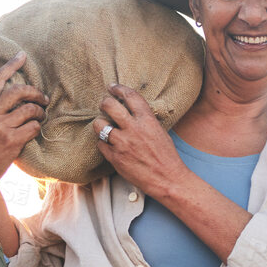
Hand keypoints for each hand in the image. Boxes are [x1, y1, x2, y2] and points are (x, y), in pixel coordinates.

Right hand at [0, 52, 44, 196]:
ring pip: (29, 109)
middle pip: (17, 91)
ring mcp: (1, 127)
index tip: (22, 56)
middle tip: (43, 98)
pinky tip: (34, 130)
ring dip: (40, 112)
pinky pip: (33, 127)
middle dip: (34, 92)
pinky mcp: (11, 140)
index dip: (10, 65)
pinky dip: (37, 127)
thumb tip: (10, 93)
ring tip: (40, 117)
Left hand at [96, 83, 187, 197]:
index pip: (130, 96)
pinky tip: (109, 144)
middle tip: (105, 104)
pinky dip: (103, 143)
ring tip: (104, 126)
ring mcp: (122, 144)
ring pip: (99, 125)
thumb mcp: (160, 132)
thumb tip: (131, 111)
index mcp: (147, 120)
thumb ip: (145, 120)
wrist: (167, 179)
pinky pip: (100, 144)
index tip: (113, 87)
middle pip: (109, 105)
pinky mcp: (115, 158)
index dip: (119, 88)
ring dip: (100, 124)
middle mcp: (133, 129)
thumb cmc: (166, 157)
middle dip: (105, 102)